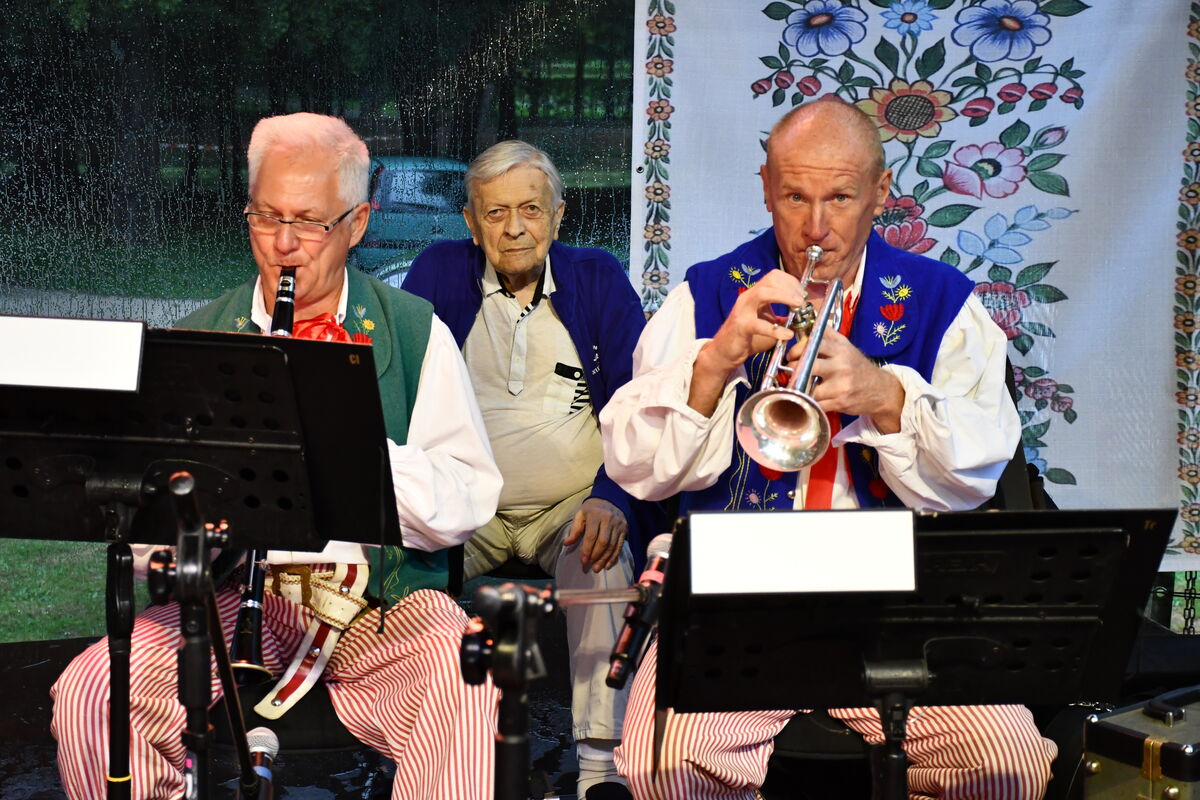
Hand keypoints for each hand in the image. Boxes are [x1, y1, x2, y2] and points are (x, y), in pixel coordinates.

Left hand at [562, 497, 627, 572]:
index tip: (582, 561)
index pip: (591, 536)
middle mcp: (608, 519)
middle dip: (595, 556)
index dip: (587, 550)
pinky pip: (619, 546)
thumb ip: (574, 529)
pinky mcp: (624, 529)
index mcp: (595, 515)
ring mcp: (618, 525)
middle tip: (589, 566)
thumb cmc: (592, 509)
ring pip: (612, 546)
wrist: (610, 499)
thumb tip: (566, 543)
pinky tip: (608, 565)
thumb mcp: (581, 515)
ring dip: (604, 559)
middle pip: (603, 542)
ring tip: (597, 568)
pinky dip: (614, 557)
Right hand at [690, 270, 806, 415]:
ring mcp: (743, 310)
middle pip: (770, 280)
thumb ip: (784, 318)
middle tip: (802, 301)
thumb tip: (803, 316)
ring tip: (798, 307)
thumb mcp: (769, 323)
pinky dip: (776, 330)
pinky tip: (787, 335)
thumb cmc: (748, 337)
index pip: (774, 276)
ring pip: (763, 293)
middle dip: (790, 287)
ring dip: (784, 297)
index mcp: (755, 294)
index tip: (803, 295)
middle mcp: (748, 298)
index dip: (791, 282)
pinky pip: (759, 325)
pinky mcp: (741, 327)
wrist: (725, 352)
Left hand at [793, 329, 904, 432]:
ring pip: (809, 387)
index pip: (814, 344)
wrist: (880, 390)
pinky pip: (816, 403)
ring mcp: (841, 386)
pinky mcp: (840, 403)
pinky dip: (809, 401)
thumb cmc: (857, 366)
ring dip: (800, 387)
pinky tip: (809, 397)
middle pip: (809, 365)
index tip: (791, 356)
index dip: (798, 349)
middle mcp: (841, 366)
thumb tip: (810, 321)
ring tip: (799, 385)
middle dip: (794, 369)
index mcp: (841, 350)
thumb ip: (828, 334)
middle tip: (791, 371)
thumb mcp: (846, 346)